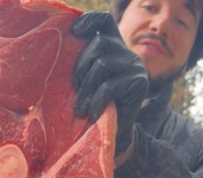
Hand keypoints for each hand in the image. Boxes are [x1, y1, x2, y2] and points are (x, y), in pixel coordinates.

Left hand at [71, 12, 147, 155]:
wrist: (115, 132)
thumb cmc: (94, 104)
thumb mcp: (86, 80)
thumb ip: (82, 63)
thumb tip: (63, 46)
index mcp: (113, 46)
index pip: (104, 20)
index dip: (89, 20)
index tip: (73, 32)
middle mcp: (126, 51)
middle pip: (99, 43)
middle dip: (81, 67)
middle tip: (74, 90)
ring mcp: (135, 65)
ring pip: (102, 64)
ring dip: (86, 88)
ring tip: (79, 108)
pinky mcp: (139, 82)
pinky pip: (109, 86)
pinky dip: (96, 101)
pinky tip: (91, 114)